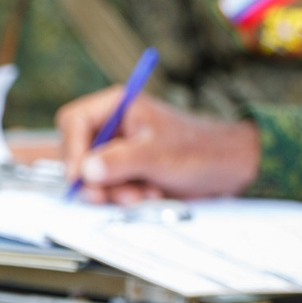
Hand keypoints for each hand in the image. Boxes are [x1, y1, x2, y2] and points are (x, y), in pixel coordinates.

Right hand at [56, 89, 259, 202]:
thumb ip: (120, 161)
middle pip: (78, 153)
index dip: (72, 149)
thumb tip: (85, 171)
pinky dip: (125, 197)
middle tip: (107, 196)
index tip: (80, 175)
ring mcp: (120, 151)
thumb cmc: (199, 149)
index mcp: (118, 106)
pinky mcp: (128, 172)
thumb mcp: (157, 154)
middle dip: (96, 178)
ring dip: (115, 192)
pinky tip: (151, 195)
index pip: (74, 122)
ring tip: (145, 193)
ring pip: (94, 177)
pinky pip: (111, 189)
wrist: (229, 168)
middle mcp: (114, 127)